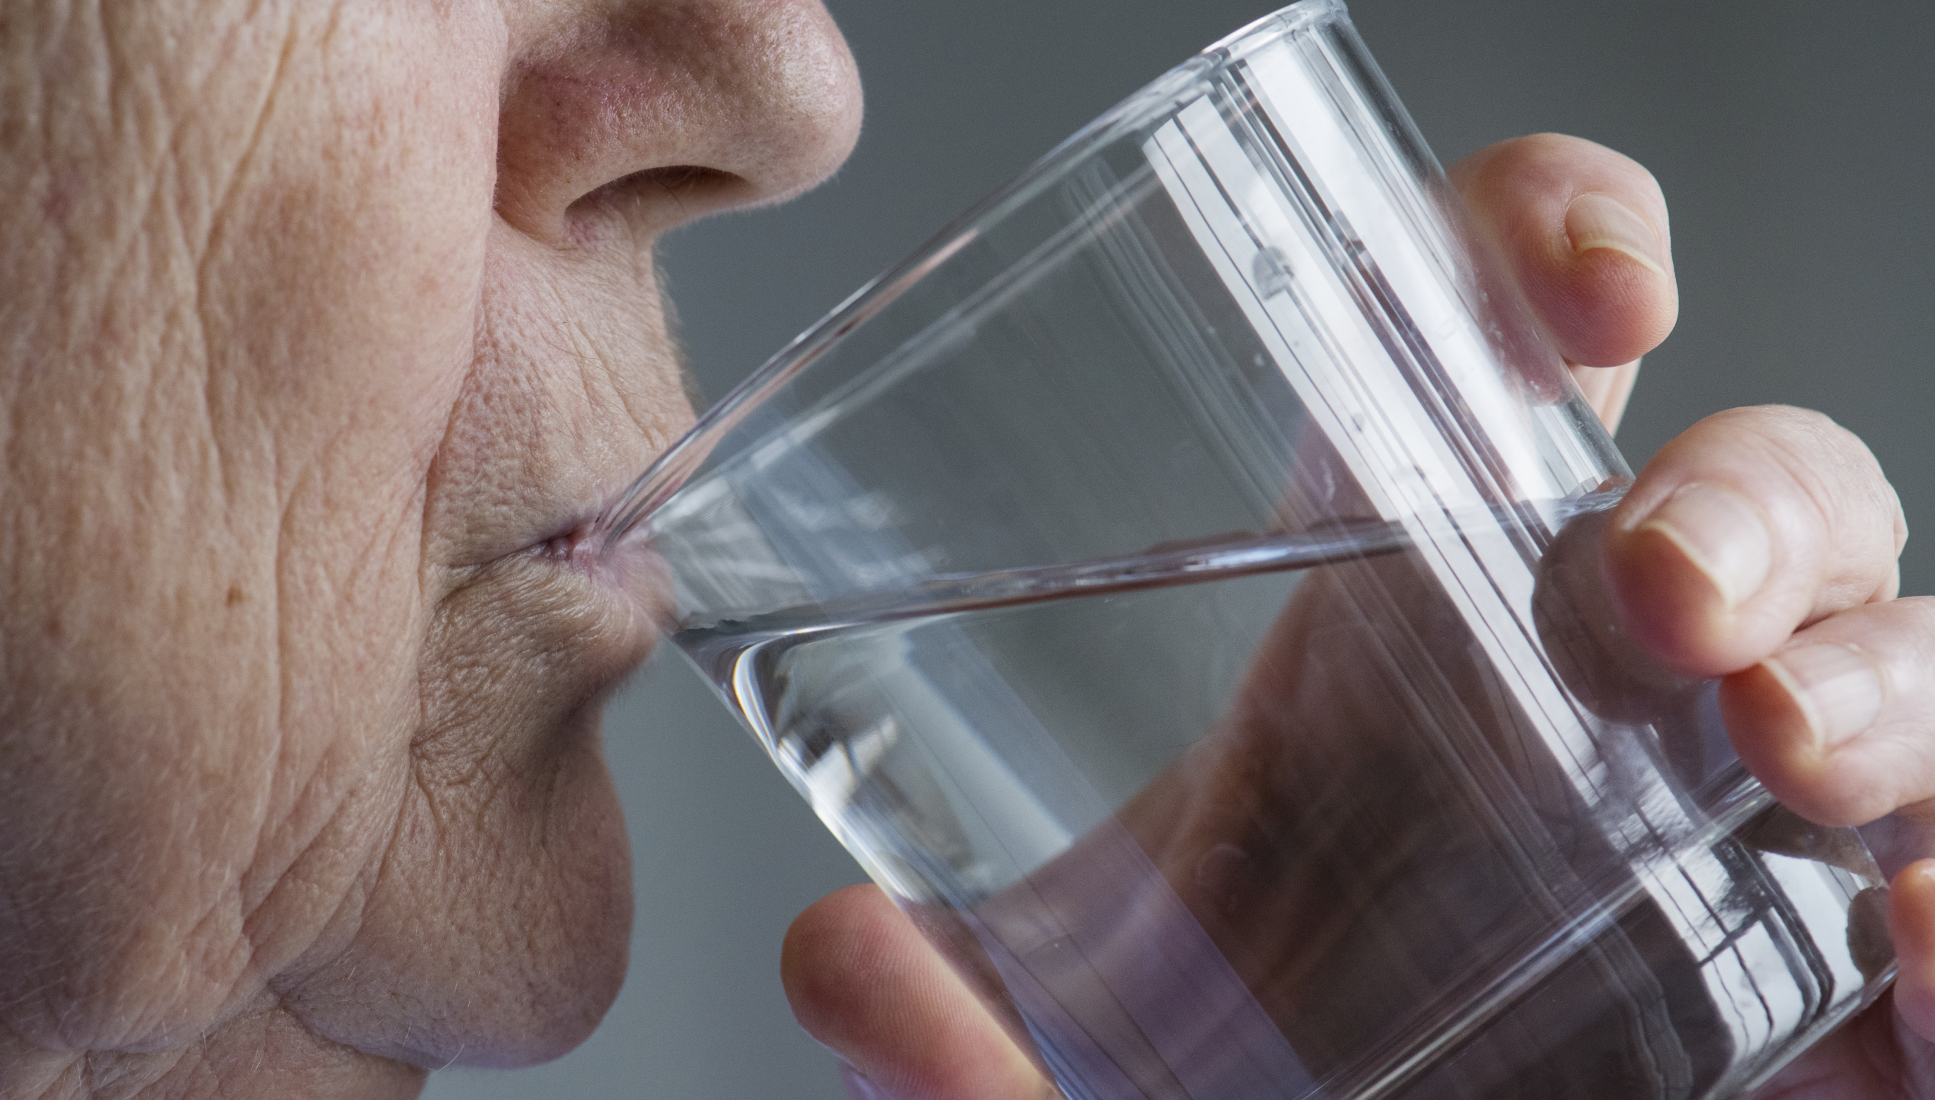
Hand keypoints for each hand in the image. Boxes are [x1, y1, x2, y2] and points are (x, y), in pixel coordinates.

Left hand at [781, 134, 1932, 1098]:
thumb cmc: (1229, 1080)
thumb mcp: (1076, 1043)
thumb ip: (957, 1030)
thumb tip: (836, 964)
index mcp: (1395, 620)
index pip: (1487, 347)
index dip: (1557, 250)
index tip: (1593, 284)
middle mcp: (1589, 693)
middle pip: (1750, 487)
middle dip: (1745, 499)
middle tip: (1646, 602)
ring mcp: (1736, 830)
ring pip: (1898, 649)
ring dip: (1882, 666)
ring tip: (1782, 752)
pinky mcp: (1837, 986)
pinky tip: (1923, 945)